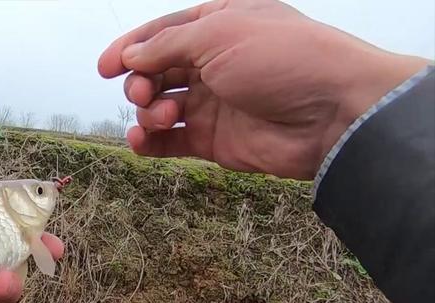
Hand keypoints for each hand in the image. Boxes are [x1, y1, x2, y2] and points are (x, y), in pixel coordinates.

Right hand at [98, 0, 429, 179]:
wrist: (334, 113)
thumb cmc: (284, 59)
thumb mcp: (219, 34)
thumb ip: (167, 45)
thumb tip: (131, 55)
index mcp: (221, 23)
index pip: (163, 33)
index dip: (131, 48)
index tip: (105, 67)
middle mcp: (216, 61)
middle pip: (157, 70)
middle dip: (140, 82)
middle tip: (143, 94)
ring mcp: (216, 102)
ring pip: (161, 106)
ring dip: (149, 112)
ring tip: (163, 116)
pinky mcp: (216, 139)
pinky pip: (172, 142)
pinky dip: (150, 143)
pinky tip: (140, 143)